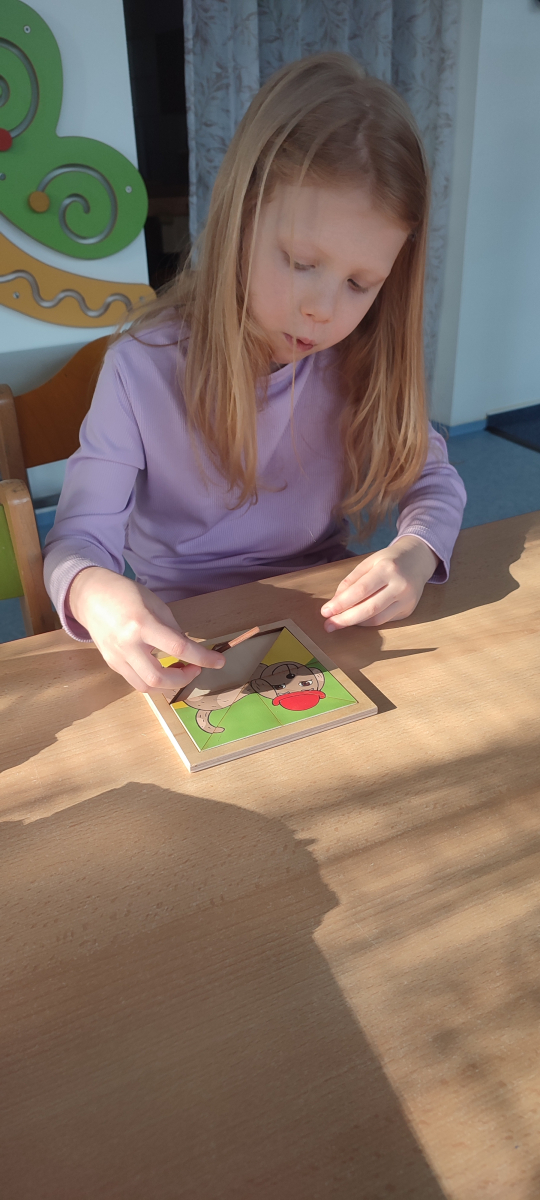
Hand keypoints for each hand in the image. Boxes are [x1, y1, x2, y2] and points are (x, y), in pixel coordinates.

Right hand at [67, 567, 224, 690]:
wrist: (90, 596)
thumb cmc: (125, 594)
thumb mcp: (155, 604)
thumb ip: (172, 629)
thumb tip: (188, 650)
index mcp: (141, 624)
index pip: (178, 648)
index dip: (202, 658)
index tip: (218, 662)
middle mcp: (127, 645)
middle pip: (158, 679)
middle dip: (183, 679)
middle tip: (195, 668)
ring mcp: (116, 658)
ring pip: (146, 686)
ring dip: (169, 685)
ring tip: (180, 671)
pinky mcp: (112, 664)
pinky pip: (136, 680)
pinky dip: (154, 680)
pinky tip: (162, 668)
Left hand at [320, 536, 437, 629]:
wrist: (418, 560)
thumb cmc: (389, 560)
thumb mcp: (369, 562)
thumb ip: (351, 580)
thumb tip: (335, 602)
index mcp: (388, 568)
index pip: (361, 590)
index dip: (341, 603)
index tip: (325, 611)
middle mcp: (400, 585)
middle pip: (369, 609)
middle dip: (345, 619)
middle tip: (328, 625)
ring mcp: (407, 600)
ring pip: (377, 619)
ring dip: (355, 623)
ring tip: (339, 622)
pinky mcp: (408, 610)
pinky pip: (384, 620)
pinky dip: (367, 621)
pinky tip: (357, 619)